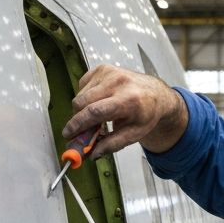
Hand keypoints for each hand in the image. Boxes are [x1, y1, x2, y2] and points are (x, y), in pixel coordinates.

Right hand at [61, 65, 186, 156]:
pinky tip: (98, 101)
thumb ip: (112, 144)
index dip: (77, 124)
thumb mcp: (134, 134)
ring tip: (97, 117)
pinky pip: (83, 85)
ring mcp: (110, 72)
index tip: (68, 134)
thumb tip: (92, 154)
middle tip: (81, 131)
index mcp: (129, 100)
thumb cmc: (146, 113)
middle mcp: (118, 82)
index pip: (94, 111)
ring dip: (83, 109)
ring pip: (80, 95)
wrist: (155, 93)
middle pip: (82, 102)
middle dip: (77, 119)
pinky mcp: (103, 68)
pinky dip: (86, 97)